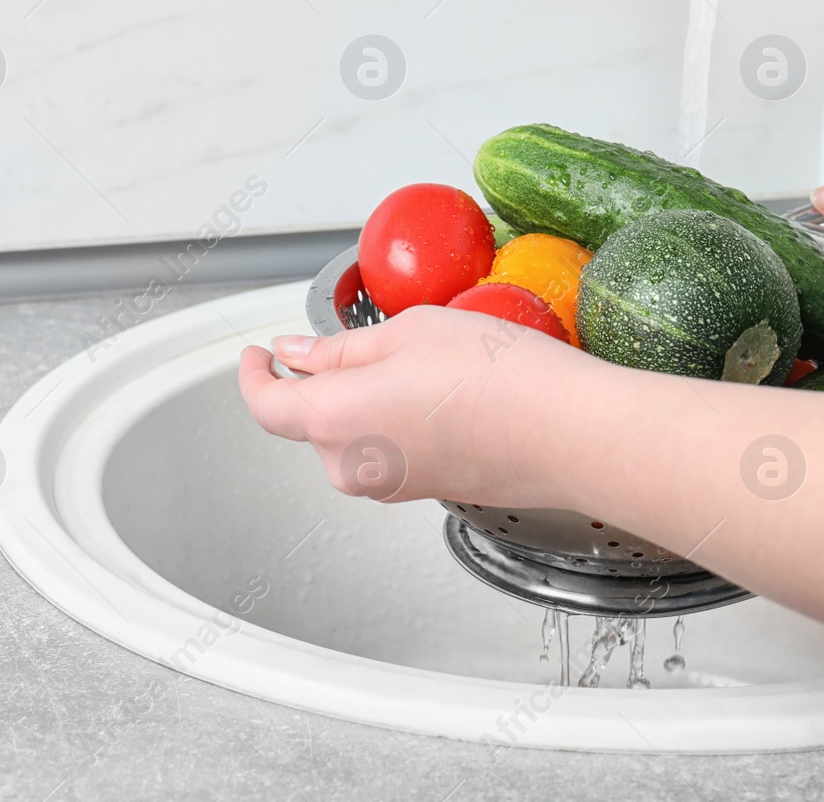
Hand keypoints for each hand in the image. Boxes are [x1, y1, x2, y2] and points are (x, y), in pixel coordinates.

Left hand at [237, 305, 585, 504]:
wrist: (568, 432)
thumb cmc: (499, 379)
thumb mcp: (409, 332)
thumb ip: (341, 348)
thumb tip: (298, 354)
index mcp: (333, 419)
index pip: (266, 404)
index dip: (255, 374)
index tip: (259, 354)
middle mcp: (353, 466)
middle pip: (313, 420)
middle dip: (327, 379)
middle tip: (368, 340)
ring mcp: (391, 486)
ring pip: (355, 435)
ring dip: (370, 400)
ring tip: (425, 362)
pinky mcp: (425, 491)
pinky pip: (391, 451)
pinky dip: (401, 421)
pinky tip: (445, 393)